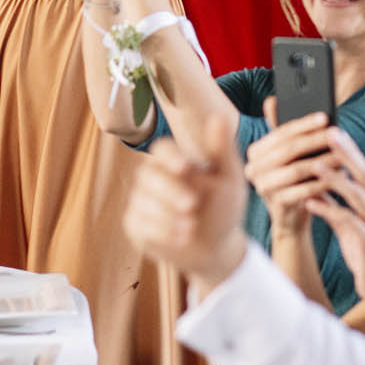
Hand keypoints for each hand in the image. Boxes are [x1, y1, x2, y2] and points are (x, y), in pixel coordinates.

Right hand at [123, 112, 247, 289]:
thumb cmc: (224, 209)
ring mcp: (142, 201)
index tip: (185, 168)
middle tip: (191, 205)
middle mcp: (153, 178)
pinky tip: (182, 238)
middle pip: (148, 175)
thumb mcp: (229, 180)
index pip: (162, 149)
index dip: (170, 157)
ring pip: (142, 201)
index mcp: (174, 161)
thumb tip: (218, 115)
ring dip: (167, 214)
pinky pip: (139, 223)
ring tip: (191, 227)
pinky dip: (161, 231)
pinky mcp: (135, 224)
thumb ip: (221, 150)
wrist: (216, 249)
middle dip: (170, 190)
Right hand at [245, 99, 336, 236]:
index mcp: (255, 151)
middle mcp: (253, 168)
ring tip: (344, 155)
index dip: (303, 124)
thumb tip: (272, 99)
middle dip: (315, 140)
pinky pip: (302, 191)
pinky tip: (339, 178)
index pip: (280, 133)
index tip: (325, 117)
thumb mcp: (288, 153)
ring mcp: (263, 188)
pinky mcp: (276, 205)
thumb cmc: (293, 179)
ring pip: (296, 170)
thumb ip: (281, 128)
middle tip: (338, 133)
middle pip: (288, 150)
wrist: (291, 217)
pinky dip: (322, 183)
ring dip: (323, 162)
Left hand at [301, 124, 364, 303]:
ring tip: (315, 163)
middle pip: (364, 174)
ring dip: (336, 178)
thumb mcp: (349, 222)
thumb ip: (336, 202)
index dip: (349, 149)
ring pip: (357, 195)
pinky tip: (310, 202)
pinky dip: (328, 210)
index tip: (332, 129)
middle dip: (346, 153)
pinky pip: (348, 221)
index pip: (364, 168)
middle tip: (328, 132)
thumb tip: (316, 181)